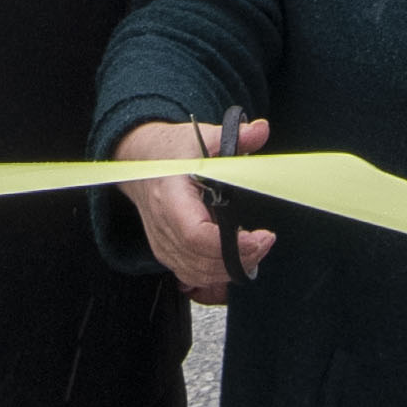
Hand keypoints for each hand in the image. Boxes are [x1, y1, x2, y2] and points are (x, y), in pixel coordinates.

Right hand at [115, 117, 273, 299]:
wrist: (141, 161)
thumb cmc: (170, 152)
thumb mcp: (202, 137)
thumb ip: (234, 137)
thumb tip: (260, 129)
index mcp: (170, 197)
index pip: (196, 234)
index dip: (231, 244)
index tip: (260, 236)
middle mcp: (162, 226)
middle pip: (201, 260)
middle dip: (240, 258)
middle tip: (265, 241)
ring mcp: (163, 243)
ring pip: (198, 273)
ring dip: (231, 268)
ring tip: (255, 249)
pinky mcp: (167, 252)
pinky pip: (192, 276)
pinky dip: (217, 274)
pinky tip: (235, 258)